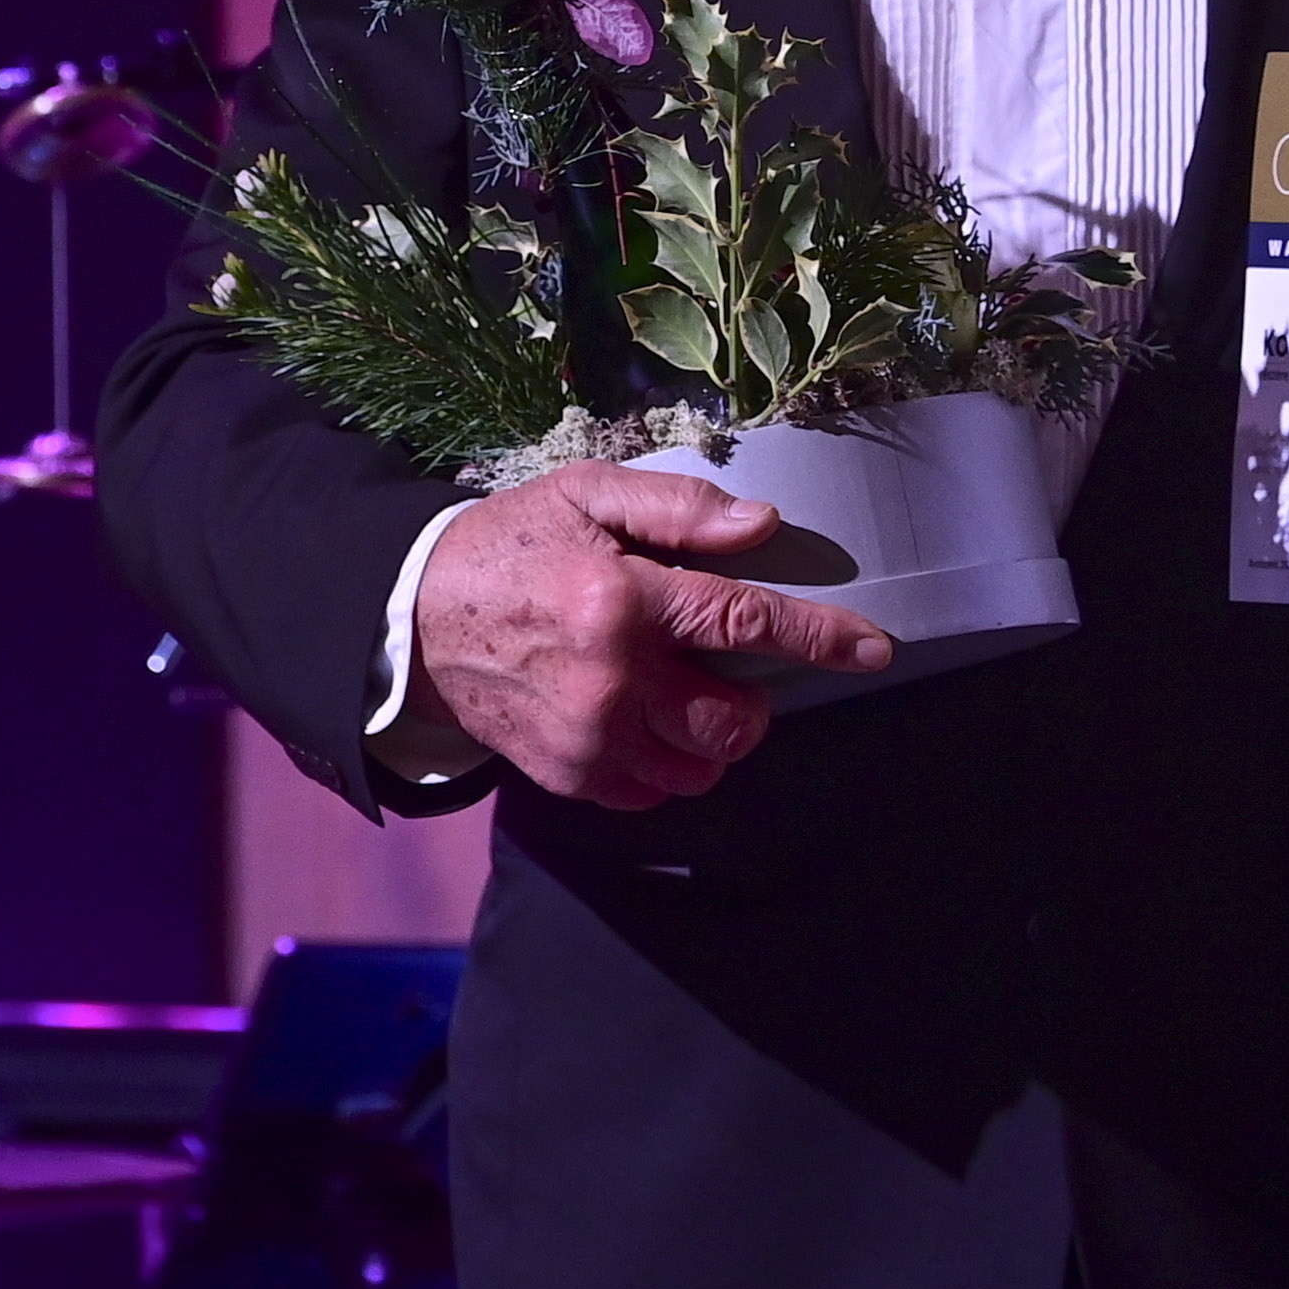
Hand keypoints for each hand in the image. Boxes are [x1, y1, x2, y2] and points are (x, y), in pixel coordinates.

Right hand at [409, 462, 891, 808]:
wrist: (413, 617)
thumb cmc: (511, 545)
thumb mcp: (587, 495)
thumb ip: (678, 508)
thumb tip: (763, 525)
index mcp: (619, 600)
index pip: (746, 623)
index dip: (822, 638)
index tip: (875, 648)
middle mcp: (609, 681)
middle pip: (733, 722)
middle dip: (755, 701)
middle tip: (727, 667)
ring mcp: (586, 738)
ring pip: (699, 769)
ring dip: (713, 738)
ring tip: (683, 694)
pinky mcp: (565, 775)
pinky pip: (650, 793)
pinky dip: (665, 765)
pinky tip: (643, 720)